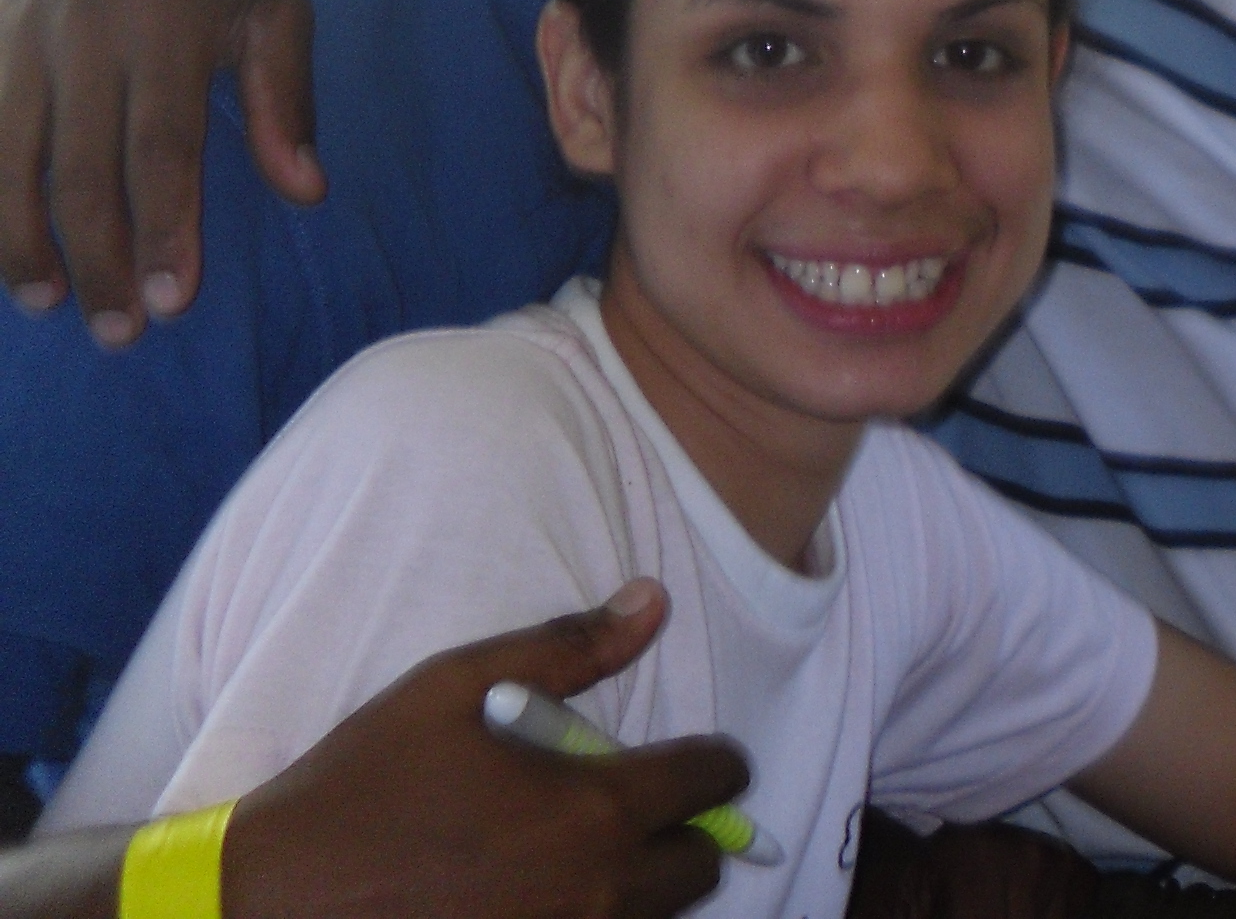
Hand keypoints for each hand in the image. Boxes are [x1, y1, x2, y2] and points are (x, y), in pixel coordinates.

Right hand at [0, 0, 321, 339]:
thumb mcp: (277, 0)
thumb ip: (285, 97)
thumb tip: (306, 191)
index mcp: (164, 28)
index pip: (159, 150)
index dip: (164, 229)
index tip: (173, 301)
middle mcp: (83, 37)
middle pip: (79, 171)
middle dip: (98, 259)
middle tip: (119, 332)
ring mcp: (21, 36)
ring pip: (8, 158)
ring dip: (21, 240)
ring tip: (50, 302)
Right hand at [223, 581, 745, 918]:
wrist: (267, 902)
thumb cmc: (359, 788)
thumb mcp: (453, 688)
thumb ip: (568, 646)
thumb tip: (653, 600)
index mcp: (593, 812)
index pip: (715, 781)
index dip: (711, 761)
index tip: (682, 757)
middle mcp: (596, 893)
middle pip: (702, 867)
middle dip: (685, 832)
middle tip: (626, 811)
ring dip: (642, 886)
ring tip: (578, 854)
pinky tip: (535, 899)